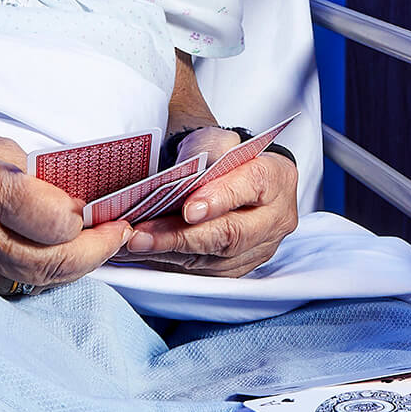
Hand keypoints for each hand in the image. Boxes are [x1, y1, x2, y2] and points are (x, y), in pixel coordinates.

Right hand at [0, 119, 132, 295]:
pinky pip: (13, 284)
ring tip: (95, 244)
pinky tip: (53, 254)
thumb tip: (81, 205)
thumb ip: (37, 178)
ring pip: (38, 282)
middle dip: (97, 251)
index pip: (57, 221)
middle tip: (120, 233)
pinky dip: (40, 272)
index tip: (102, 206)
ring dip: (73, 266)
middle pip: (55, 264)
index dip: (87, 218)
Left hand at [120, 128, 299, 276]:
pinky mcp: (238, 268)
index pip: (254, 184)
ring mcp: (260, 248)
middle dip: (183, 236)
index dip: (221, 197)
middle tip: (142, 235)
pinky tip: (144, 252)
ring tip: (133, 244)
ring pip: (215, 258)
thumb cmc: (220, 157)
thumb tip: (184, 173)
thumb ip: (205, 149)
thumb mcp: (214, 139)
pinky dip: (170, 262)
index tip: (188, 209)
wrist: (227, 177)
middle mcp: (275, 218)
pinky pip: (204, 272)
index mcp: (277, 177)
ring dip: (169, 252)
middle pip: (233, 233)